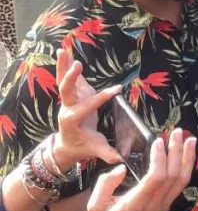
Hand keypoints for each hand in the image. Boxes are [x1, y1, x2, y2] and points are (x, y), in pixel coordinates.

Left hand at [51, 49, 123, 171]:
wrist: (66, 146)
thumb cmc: (82, 147)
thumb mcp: (95, 150)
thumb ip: (107, 153)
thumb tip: (121, 160)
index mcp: (73, 120)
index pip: (88, 106)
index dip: (102, 98)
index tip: (116, 90)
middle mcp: (67, 108)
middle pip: (66, 91)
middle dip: (71, 79)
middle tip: (77, 65)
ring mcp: (68, 101)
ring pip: (63, 81)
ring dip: (63, 66)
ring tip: (63, 49)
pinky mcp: (71, 96)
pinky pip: (67, 79)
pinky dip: (66, 66)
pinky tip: (67, 52)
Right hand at [88, 128, 196, 210]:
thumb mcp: (94, 207)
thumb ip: (105, 185)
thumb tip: (120, 169)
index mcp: (138, 202)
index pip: (157, 177)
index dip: (160, 158)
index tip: (158, 141)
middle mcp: (156, 203)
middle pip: (174, 174)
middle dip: (178, 151)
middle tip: (178, 132)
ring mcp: (164, 205)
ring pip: (182, 179)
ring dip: (187, 158)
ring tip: (190, 139)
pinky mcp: (166, 206)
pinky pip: (180, 185)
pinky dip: (186, 168)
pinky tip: (187, 156)